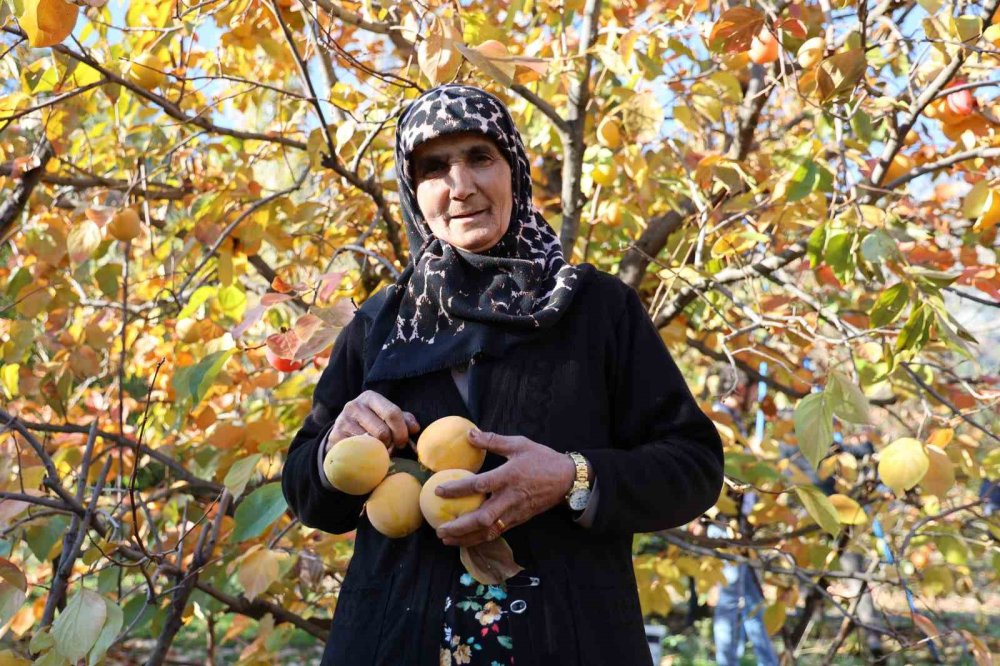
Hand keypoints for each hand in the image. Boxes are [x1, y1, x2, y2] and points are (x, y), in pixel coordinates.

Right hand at [324, 390, 419, 454]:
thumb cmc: (371, 424)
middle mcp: (354, 406)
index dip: (401, 431)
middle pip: (382, 431)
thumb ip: (403, 420)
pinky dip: (365, 456)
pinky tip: (365, 454)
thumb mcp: (387, 418)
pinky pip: (358, 452)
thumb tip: (415, 428)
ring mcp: (342, 421)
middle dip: (390, 444)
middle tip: (391, 448)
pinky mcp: (334, 437)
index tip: (403, 442)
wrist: (341, 435)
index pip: (392, 413)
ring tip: (378, 451)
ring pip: (370, 444)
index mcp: (370, 397)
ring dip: (378, 452)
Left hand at [433, 429, 575, 546]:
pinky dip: (480, 539)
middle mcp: (510, 498)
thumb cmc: (542, 459)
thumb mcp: (519, 444)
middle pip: (481, 518)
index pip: (478, 485)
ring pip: (488, 531)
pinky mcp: (519, 520)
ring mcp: (514, 512)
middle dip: (459, 527)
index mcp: (508, 477)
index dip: (457, 489)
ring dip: (466, 538)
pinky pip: (497, 533)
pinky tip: (466, 540)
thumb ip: (493, 440)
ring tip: (447, 539)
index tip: (439, 490)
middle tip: (439, 530)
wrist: (567, 479)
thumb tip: (469, 434)